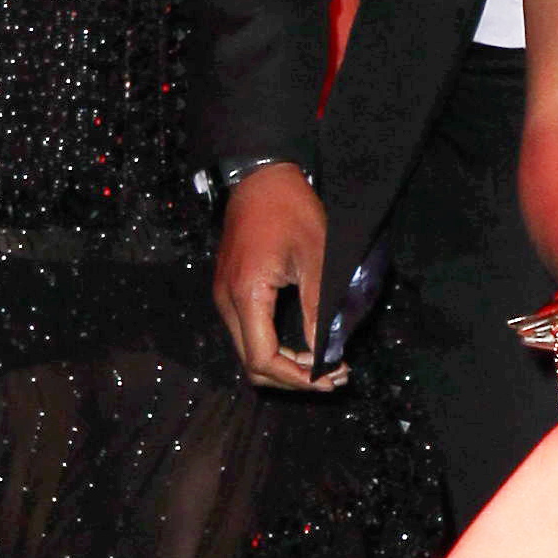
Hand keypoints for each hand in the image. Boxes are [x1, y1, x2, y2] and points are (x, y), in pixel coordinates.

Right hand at [214, 161, 340, 389]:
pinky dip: (275, 348)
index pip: (262, 359)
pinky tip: (303, 347)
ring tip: (323, 365)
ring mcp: (224, 297)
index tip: (329, 378)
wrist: (260, 178)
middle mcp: (227, 302)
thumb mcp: (315, 259)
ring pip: (249, 352)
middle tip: (333, 377)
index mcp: (246, 294)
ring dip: (285, 365)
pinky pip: (249, 333)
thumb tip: (325, 355)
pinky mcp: (230, 291)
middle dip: (292, 378)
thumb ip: (318, 310)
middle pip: (252, 365)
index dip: (296, 378)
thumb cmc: (289, 210)